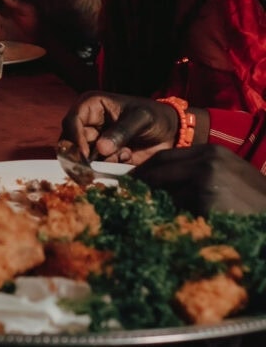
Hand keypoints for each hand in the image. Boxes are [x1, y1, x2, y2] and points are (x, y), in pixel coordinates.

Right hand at [59, 90, 177, 164]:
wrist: (171, 133)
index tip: (85, 154)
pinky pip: (95, 165)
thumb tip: (101, 149)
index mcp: (91, 105)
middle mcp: (87, 122)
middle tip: (90, 169)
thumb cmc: (155, 117)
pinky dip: (108, 166)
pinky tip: (126, 157)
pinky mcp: (101, 155)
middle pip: (69, 141)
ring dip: (97, 162)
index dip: (75, 138)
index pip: (72, 121)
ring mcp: (93, 140)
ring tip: (122, 156)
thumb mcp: (142, 119)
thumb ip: (122, 131)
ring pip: (79, 156)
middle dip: (80, 156)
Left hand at [132, 144, 265, 214]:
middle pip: (159, 170)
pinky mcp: (207, 201)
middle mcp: (207, 161)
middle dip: (141, 184)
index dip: (146, 170)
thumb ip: (198, 174)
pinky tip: (184, 226)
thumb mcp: (229, 178)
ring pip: (167, 193)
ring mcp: (206, 180)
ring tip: (154, 216)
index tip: (131, 181)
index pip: (165, 157)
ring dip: (159, 205)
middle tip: (126, 196)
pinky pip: (179, 211)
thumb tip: (156, 186)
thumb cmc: (255, 204)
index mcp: (211, 152)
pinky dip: (176, 219)